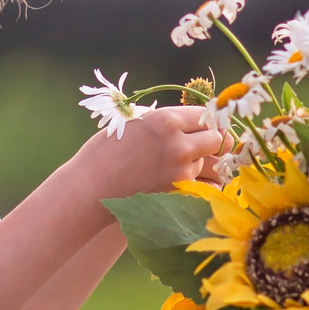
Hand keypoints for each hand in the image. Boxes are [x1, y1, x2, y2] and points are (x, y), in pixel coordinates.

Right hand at [65, 106, 225, 200]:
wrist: (90, 188)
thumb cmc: (105, 152)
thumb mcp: (135, 123)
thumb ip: (165, 121)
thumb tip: (192, 121)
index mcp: (166, 121)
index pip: (205, 115)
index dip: (206, 120)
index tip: (204, 125)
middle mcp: (178, 145)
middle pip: (218, 139)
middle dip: (213, 141)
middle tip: (205, 145)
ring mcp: (180, 172)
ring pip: (215, 165)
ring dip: (209, 164)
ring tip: (197, 164)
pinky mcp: (179, 194)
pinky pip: (208, 187)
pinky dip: (206, 184)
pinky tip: (196, 181)